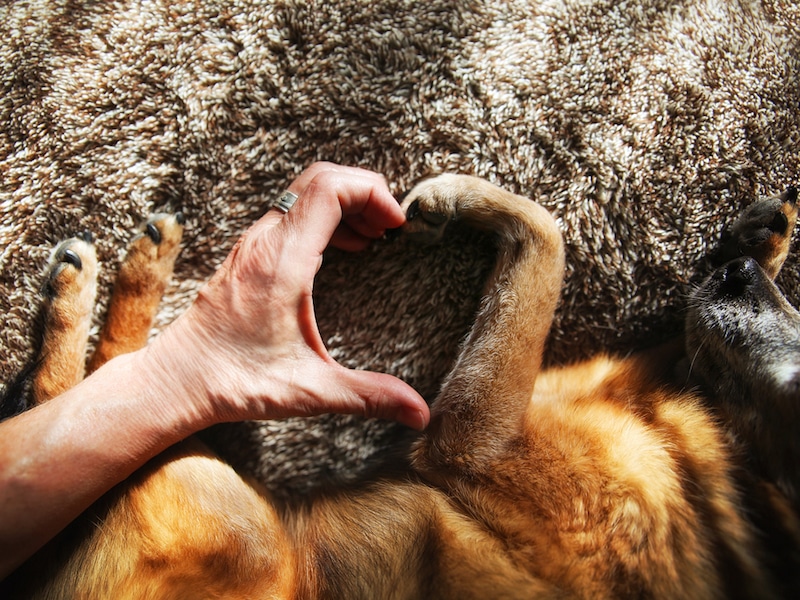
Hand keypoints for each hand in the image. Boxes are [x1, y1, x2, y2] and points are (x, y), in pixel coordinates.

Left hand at [141, 163, 429, 430]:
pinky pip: (291, 213)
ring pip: (303, 193)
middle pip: (319, 179)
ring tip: (374, 237)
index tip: (397, 223)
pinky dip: (324, 218)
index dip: (372, 192)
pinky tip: (342, 250)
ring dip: (344, 204)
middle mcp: (264, 242)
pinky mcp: (247, 254)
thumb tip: (420, 413)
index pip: (329, 189)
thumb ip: (369, 396)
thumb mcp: (309, 390)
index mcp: (281, 262)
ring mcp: (252, 244)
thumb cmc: (234, 382)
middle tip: (391, 226)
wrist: (175, 381)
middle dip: (364, 192)